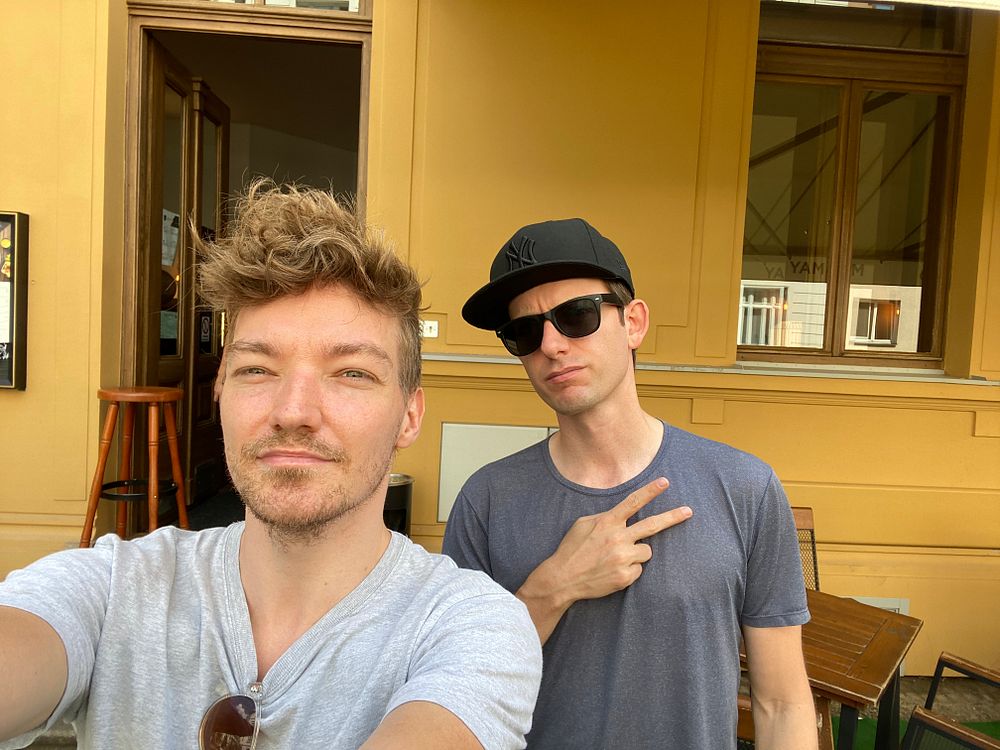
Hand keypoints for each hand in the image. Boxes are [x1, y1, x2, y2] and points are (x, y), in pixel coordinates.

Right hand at [547, 477, 690, 600]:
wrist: (563, 578)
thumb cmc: (572, 548)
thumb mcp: (583, 524)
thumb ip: (605, 518)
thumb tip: (621, 516)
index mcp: (608, 522)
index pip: (633, 502)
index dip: (650, 491)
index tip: (665, 482)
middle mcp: (618, 538)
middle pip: (652, 525)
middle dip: (673, 517)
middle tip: (688, 511)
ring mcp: (623, 558)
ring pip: (646, 551)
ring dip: (637, 553)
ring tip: (616, 558)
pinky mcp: (625, 576)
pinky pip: (639, 569)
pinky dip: (630, 569)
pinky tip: (613, 570)